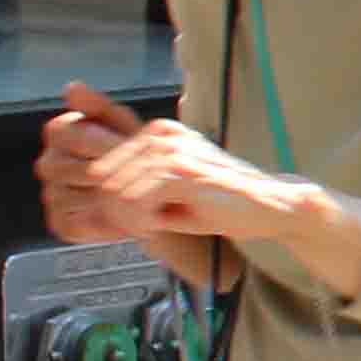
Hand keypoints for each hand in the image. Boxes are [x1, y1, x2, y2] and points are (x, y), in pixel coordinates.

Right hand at [36, 85, 155, 246]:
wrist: (150, 191)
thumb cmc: (136, 152)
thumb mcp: (124, 125)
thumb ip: (100, 107)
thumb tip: (71, 87)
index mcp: (59, 132)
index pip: (80, 137)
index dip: (112, 146)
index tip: (137, 151)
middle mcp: (48, 163)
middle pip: (81, 170)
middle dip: (115, 175)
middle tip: (142, 179)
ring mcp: (51, 194)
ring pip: (81, 198)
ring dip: (111, 200)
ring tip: (136, 197)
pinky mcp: (59, 222)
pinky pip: (79, 223)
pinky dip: (104, 222)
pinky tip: (124, 216)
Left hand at [67, 106, 300, 251]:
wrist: (268, 205)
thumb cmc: (221, 204)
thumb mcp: (168, 192)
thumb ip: (133, 190)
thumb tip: (92, 207)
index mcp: (155, 133)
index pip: (102, 169)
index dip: (112, 204)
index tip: (136, 221)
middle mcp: (160, 134)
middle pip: (103, 181)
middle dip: (118, 213)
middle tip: (147, 227)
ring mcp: (171, 149)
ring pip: (116, 193)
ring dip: (131, 220)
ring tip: (158, 226)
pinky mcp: (182, 170)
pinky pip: (136, 202)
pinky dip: (144, 222)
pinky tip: (165, 225)